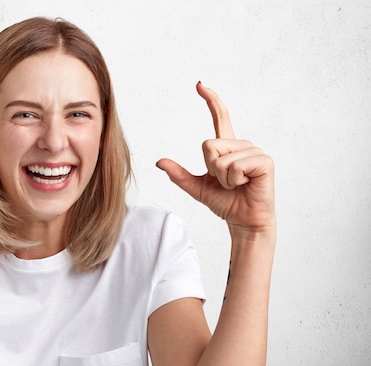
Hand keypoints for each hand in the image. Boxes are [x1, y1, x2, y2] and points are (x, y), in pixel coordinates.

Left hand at [156, 82, 274, 236]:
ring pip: (220, 157)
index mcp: (227, 148)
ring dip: (223, 178)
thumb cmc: (225, 203)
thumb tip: (159, 161)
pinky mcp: (264, 162)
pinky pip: (236, 166)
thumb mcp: (197, 188)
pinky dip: (234, 180)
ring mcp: (254, 152)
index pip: (220, 118)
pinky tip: (245, 184)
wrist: (242, 221)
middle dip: (211, 169)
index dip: (211, 101)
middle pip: (208, 145)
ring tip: (236, 185)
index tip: (200, 84)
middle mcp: (241, 145)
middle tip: (225, 182)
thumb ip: (179, 175)